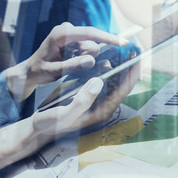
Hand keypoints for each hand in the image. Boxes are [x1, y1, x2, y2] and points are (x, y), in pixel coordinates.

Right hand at [0, 62, 138, 172]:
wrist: (40, 128)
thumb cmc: (51, 124)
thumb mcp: (64, 114)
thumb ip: (82, 100)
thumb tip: (99, 81)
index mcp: (102, 111)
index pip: (123, 89)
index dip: (132, 71)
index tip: (136, 55)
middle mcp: (104, 106)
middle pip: (122, 84)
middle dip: (129, 66)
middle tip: (131, 48)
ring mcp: (98, 102)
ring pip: (114, 81)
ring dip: (118, 66)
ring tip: (121, 50)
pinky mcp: (91, 97)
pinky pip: (103, 81)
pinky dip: (105, 69)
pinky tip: (103, 59)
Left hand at [6, 22, 127, 100]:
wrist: (30, 70)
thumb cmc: (39, 71)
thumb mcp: (53, 71)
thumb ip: (72, 66)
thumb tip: (92, 60)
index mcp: (61, 33)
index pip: (89, 33)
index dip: (108, 38)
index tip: (123, 43)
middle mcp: (66, 29)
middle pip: (91, 43)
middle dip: (89, 57)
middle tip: (72, 68)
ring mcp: (70, 34)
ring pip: (90, 48)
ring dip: (85, 59)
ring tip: (68, 66)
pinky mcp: (72, 39)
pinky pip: (86, 49)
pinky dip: (84, 59)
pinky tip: (70, 64)